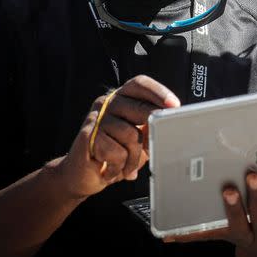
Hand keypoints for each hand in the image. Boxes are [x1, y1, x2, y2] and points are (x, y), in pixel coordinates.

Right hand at [55, 75, 179, 198]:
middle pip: (141, 109)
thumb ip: (150, 125)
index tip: (174, 105)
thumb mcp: (136, 135)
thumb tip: (171, 124)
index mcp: (121, 97)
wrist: (81, 173)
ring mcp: (97, 117)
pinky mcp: (89, 135)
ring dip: (134, 159)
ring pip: (131, 135)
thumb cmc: (114, 152)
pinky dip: (119, 166)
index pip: (140, 84)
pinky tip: (112, 170)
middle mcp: (107, 102)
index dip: (159, 92)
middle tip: (154, 149)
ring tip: (128, 167)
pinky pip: (117, 152)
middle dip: (153, 131)